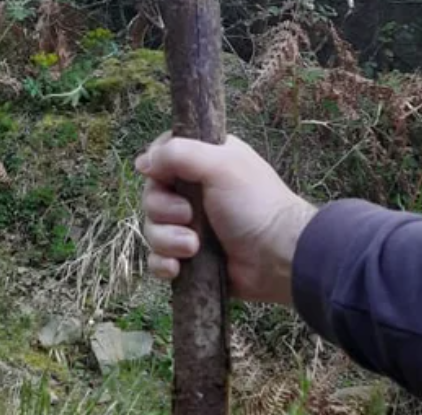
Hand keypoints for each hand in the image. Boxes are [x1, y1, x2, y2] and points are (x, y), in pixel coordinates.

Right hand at [136, 134, 316, 305]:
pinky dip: (163, 263)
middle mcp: (195, 190)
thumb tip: (142, 162)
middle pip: (152, 194)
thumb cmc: (254, 204)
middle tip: (188, 215)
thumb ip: (178, 153)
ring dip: (167, 239)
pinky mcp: (189, 258)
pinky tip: (178, 267)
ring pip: (152, 228)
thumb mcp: (220, 165)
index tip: (161, 177)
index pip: (162, 155)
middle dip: (163, 209)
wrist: (279, 257)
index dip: (156, 167)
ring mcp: (191, 226)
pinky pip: (158, 258)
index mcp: (205, 161)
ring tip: (193, 247)